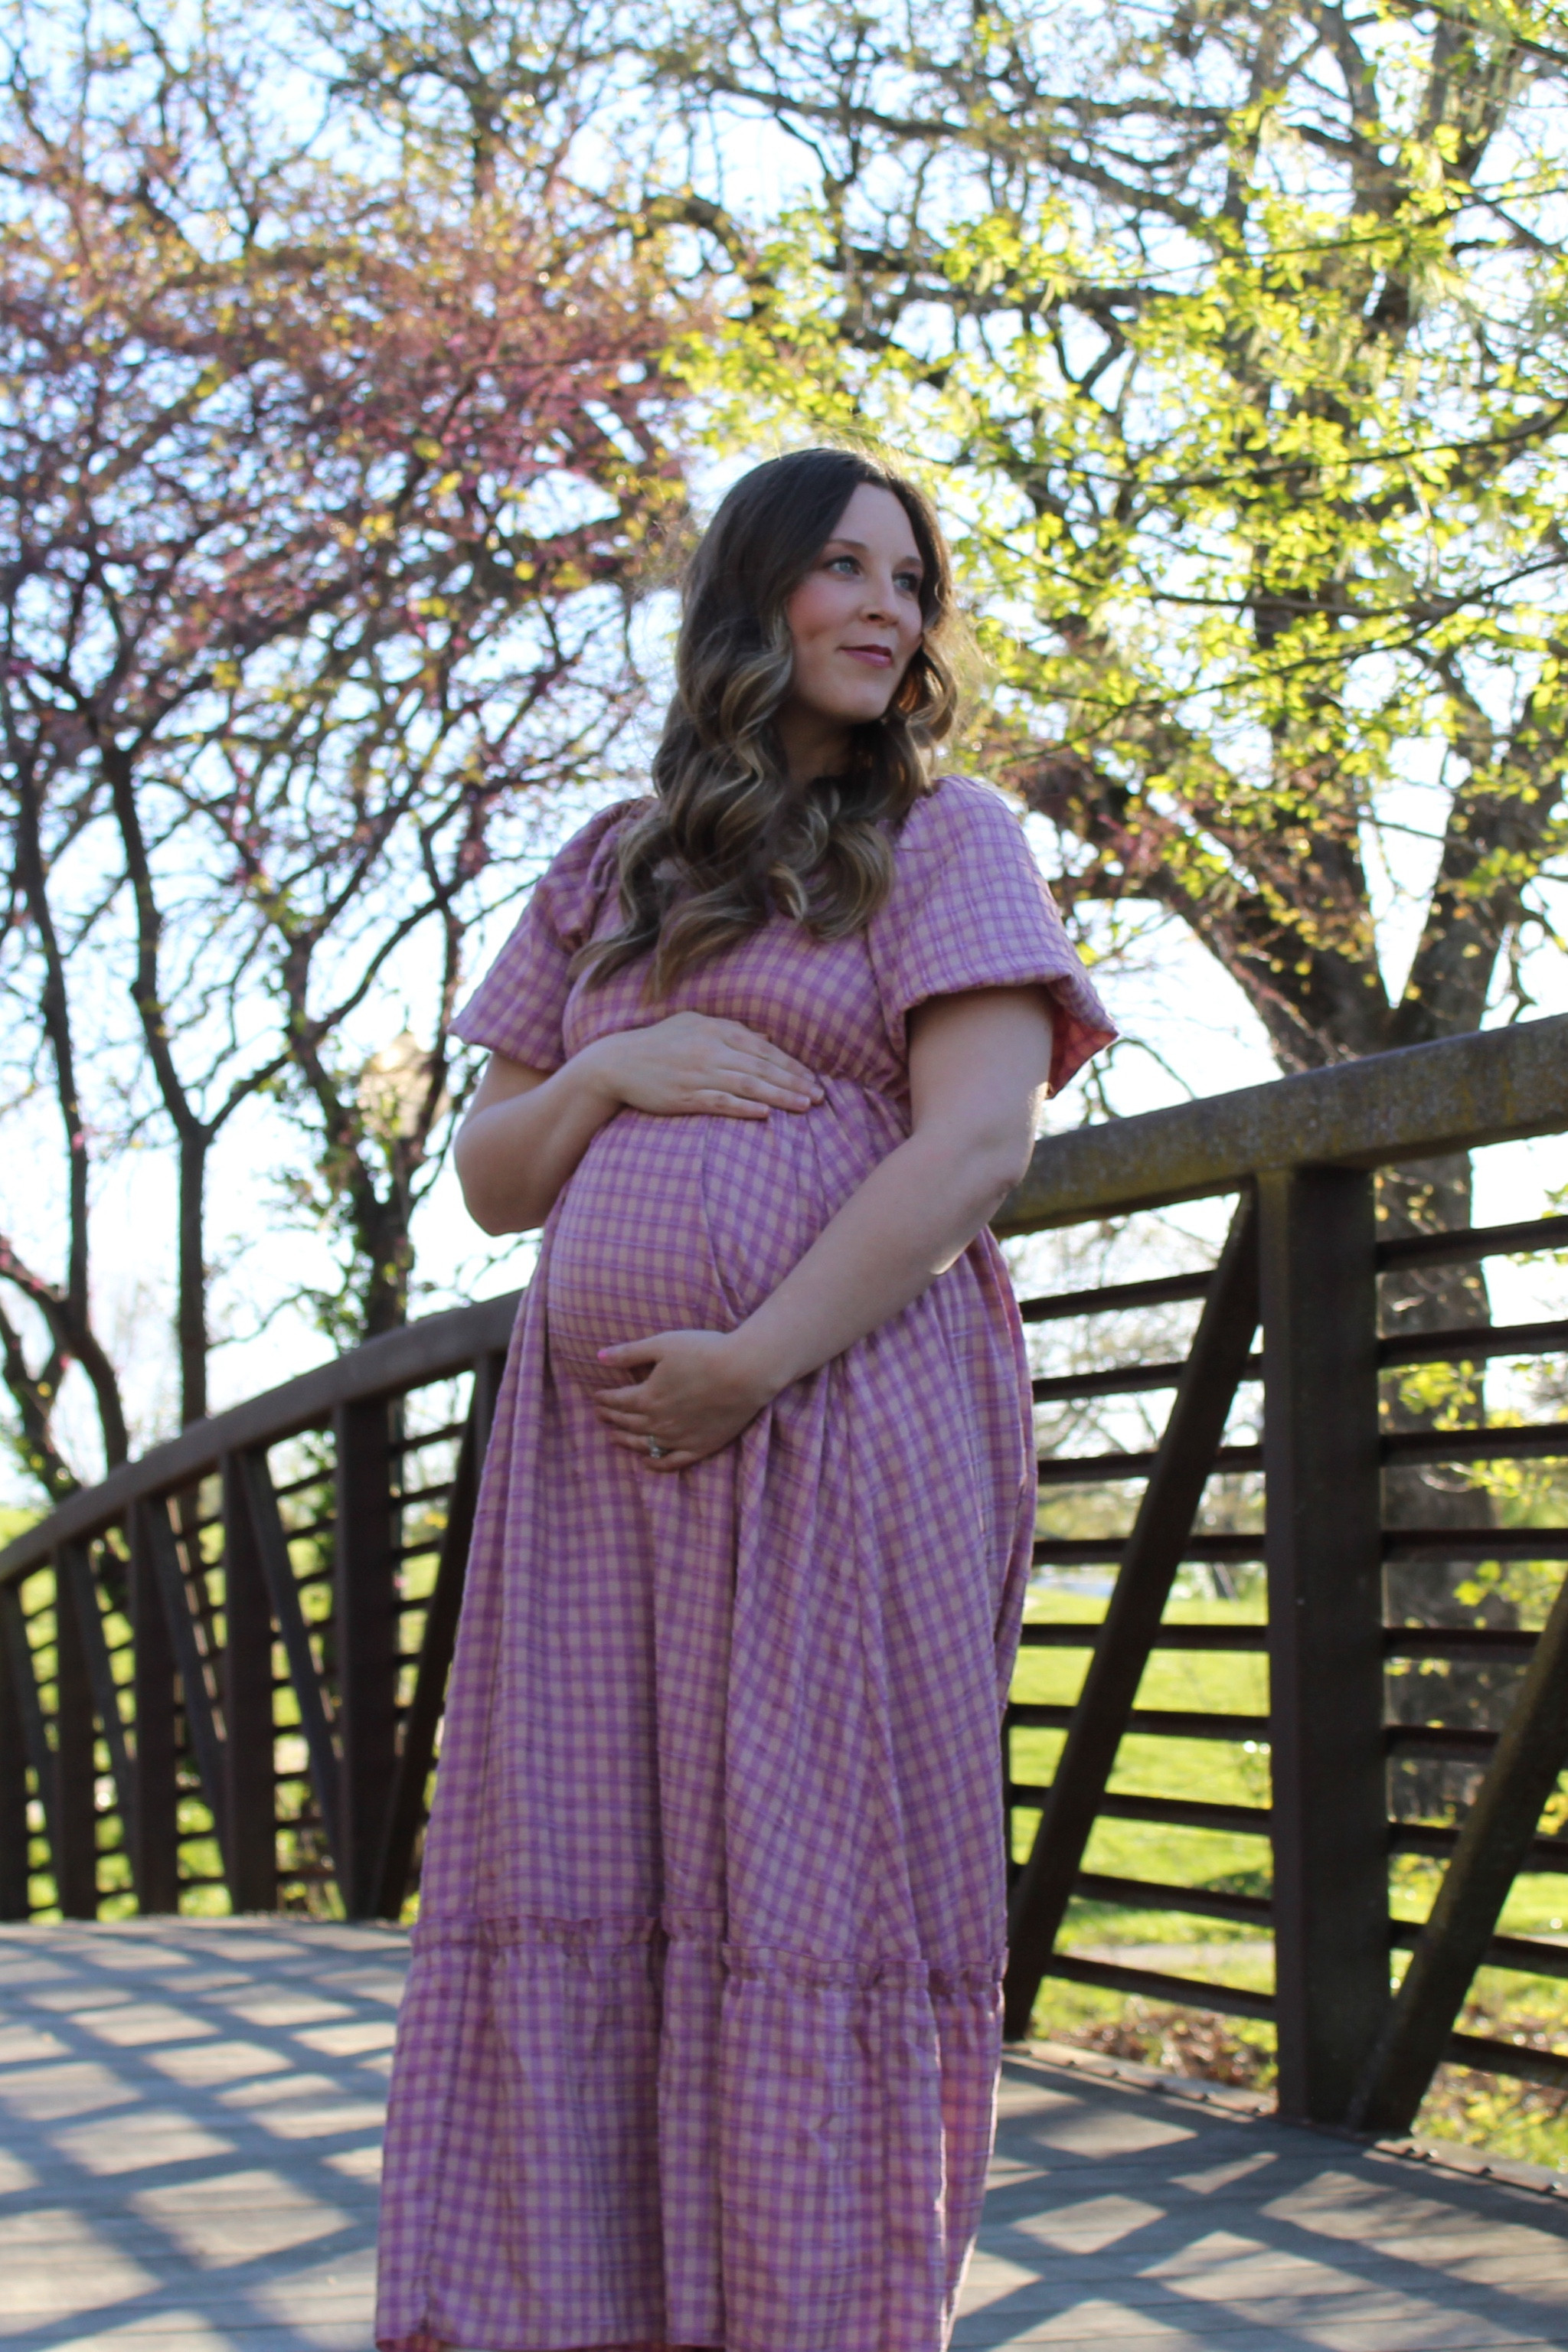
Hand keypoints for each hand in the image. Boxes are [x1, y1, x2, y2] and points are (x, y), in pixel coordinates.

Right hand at [582, 1012, 821, 1119]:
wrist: (616, 1063)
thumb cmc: (658, 1043)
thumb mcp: (693, 1025)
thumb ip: (731, 1029)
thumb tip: (765, 1037)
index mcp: (715, 1029)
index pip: (763, 1048)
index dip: (791, 1064)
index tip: (812, 1078)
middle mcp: (710, 1049)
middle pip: (761, 1066)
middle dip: (794, 1081)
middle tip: (820, 1096)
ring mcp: (697, 1073)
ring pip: (747, 1084)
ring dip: (779, 1095)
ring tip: (804, 1106)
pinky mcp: (684, 1096)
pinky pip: (720, 1102)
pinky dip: (744, 1107)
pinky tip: (765, 1113)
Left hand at [594, 1329, 776, 1468]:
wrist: (744, 1372)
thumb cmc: (704, 1352)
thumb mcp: (663, 1345)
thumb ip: (629, 1353)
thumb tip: (599, 1357)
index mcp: (647, 1396)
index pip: (617, 1401)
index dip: (604, 1399)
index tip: (596, 1397)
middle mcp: (658, 1422)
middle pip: (628, 1422)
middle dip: (611, 1418)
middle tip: (600, 1415)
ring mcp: (679, 1438)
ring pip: (644, 1444)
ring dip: (626, 1441)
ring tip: (614, 1437)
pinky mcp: (699, 1447)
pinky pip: (672, 1462)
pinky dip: (656, 1464)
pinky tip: (647, 1463)